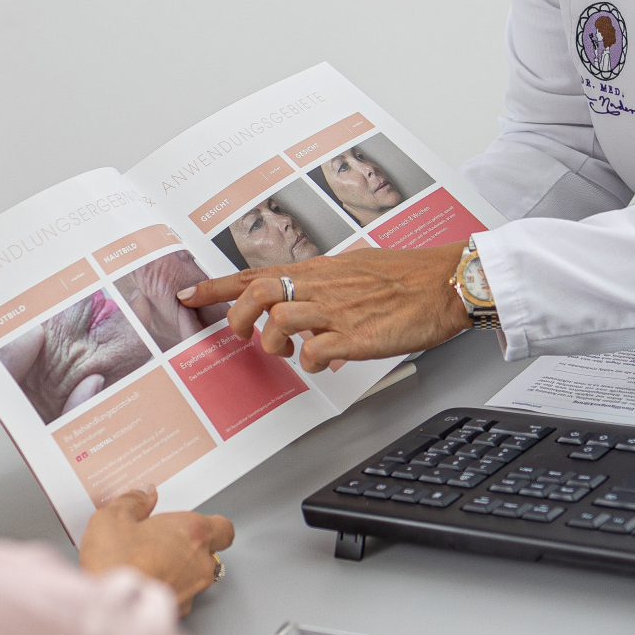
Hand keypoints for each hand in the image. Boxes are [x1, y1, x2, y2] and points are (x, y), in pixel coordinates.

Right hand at [79, 485, 234, 615]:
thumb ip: (133, 502)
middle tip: (162, 542)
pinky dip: (167, 590)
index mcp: (192, 531)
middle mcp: (200, 562)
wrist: (108, 609)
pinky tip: (144, 585)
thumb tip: (142, 495)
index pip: (223, 528)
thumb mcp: (113, 518)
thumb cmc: (115, 564)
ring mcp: (192, 590)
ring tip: (147, 565)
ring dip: (178, 571)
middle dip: (189, 548)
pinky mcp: (178, 612)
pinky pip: (180, 597)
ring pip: (195, 577)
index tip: (192, 523)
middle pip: (210, 552)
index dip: (211, 525)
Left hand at [178, 243, 471, 371]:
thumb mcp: (356, 274)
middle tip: (239, 334)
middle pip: (258, 290)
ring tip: (285, 351)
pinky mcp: (358, 336)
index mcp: (318, 271)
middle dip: (237, 314)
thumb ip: (327, 294)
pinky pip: (316, 352)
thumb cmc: (407, 278)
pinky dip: (309, 362)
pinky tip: (319, 364)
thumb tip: (312, 326)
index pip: (255, 274)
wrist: (446, 281)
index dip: (216, 286)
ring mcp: (338, 310)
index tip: (187, 295)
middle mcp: (322, 286)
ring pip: (280, 319)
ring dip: (273, 340)